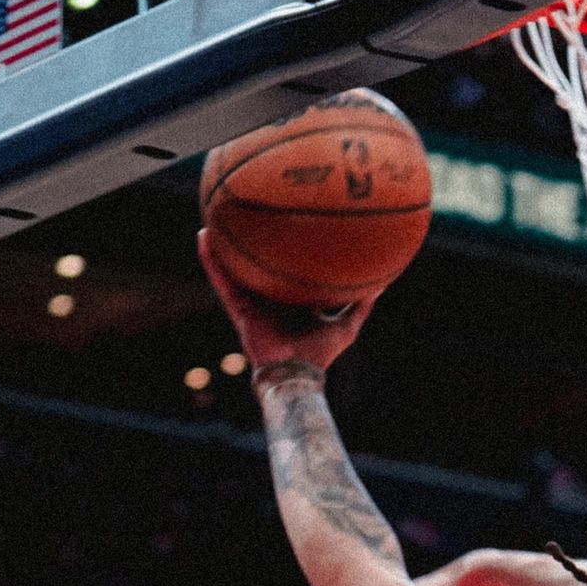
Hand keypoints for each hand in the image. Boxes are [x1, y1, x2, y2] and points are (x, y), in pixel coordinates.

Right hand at [199, 229, 375, 373]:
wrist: (296, 374)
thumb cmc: (320, 355)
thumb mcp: (346, 325)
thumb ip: (360, 304)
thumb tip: (382, 283)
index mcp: (292, 300)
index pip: (288, 269)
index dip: (286, 250)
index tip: (287, 223)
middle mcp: (270, 298)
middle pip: (259, 264)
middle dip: (253, 241)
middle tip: (248, 211)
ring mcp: (252, 302)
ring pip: (235, 268)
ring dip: (224, 244)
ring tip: (214, 215)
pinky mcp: (238, 309)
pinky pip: (222, 281)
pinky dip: (212, 261)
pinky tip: (204, 238)